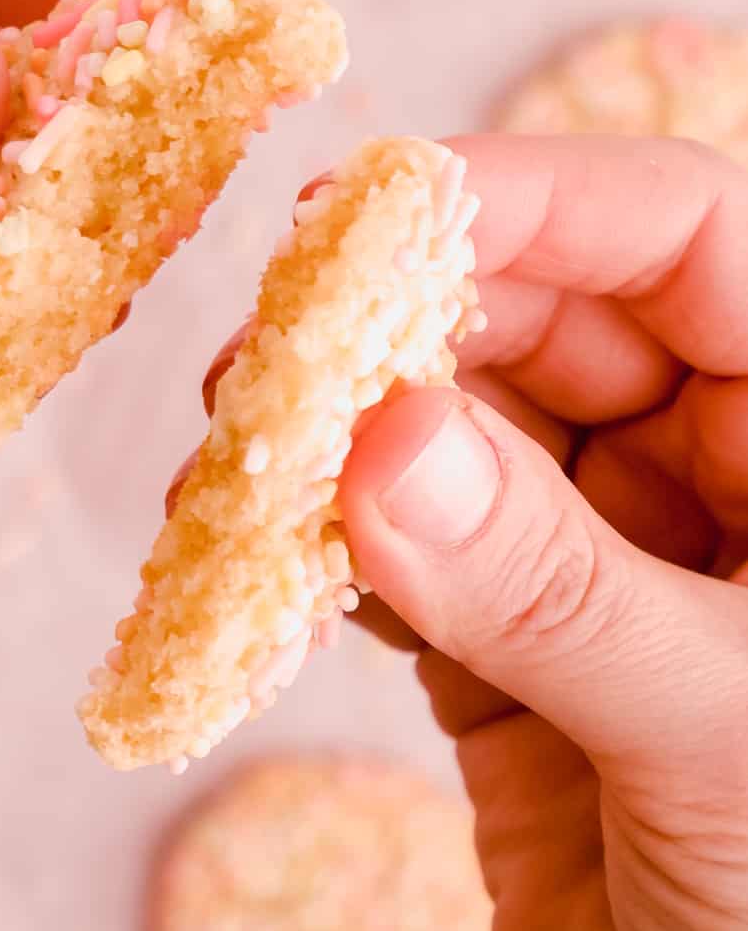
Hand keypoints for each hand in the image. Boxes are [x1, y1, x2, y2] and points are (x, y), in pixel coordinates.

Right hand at [334, 136, 747, 930]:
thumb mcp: (722, 734)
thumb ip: (555, 586)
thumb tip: (383, 435)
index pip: (685, 237)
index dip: (538, 196)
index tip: (377, 201)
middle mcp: (718, 473)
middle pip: (544, 318)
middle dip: (402, 323)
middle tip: (266, 351)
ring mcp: (608, 562)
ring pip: (453, 437)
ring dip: (337, 440)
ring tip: (232, 458)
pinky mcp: (513, 658)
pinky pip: (404, 561)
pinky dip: (324, 553)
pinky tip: (256, 557)